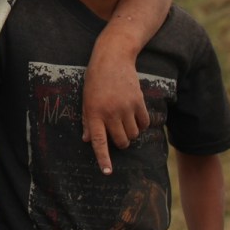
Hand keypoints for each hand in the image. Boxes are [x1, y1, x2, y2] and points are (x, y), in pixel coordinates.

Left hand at [81, 45, 149, 174]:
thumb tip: (88, 141)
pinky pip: (144, 123)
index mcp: (94, 112)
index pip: (99, 141)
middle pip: (121, 141)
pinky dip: (141, 124)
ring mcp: (126, 107)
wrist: (113, 58)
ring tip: (124, 120)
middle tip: (116, 132)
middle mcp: (110, 112)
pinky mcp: (139, 102)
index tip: (107, 172)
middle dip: (120, 142)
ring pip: (133, 134)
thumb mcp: (85, 99)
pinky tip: (135, 116)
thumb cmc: (95, 79)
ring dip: (130, 133)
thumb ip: (88, 121)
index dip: (103, 158)